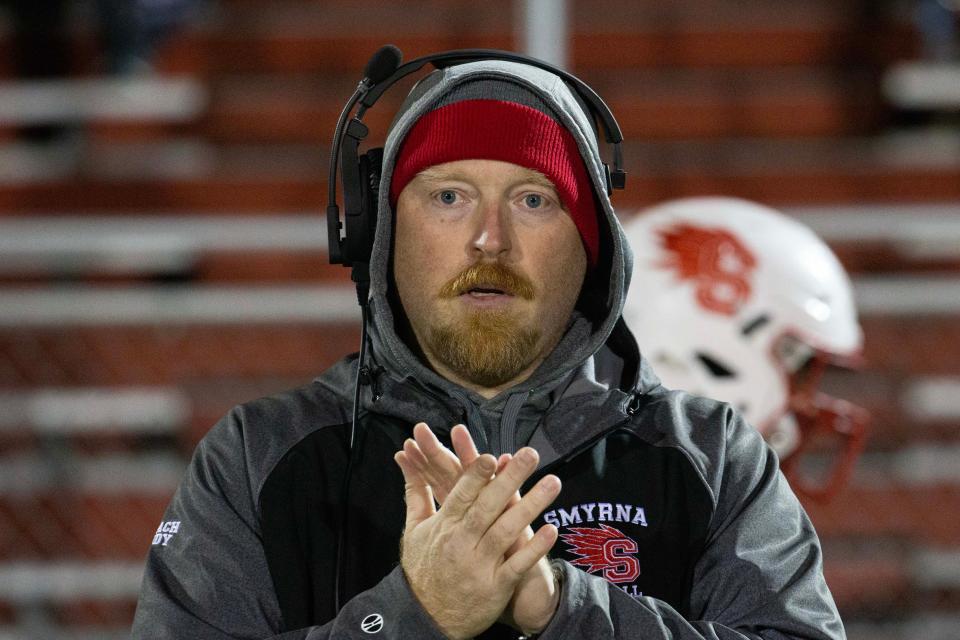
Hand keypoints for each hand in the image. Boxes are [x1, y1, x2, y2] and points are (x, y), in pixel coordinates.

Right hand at [396, 424, 561, 635]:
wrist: (426, 618)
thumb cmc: (423, 569)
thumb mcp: (414, 531)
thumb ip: (416, 495)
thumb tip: (406, 465)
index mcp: (444, 525)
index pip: (461, 495)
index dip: (476, 476)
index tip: (491, 456)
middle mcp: (462, 542)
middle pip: (488, 506)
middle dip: (510, 478)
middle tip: (530, 455)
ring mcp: (480, 565)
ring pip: (506, 530)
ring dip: (531, 505)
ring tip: (551, 483)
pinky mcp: (496, 586)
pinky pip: (517, 565)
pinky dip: (534, 548)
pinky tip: (551, 530)